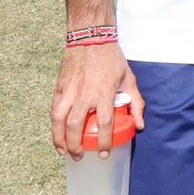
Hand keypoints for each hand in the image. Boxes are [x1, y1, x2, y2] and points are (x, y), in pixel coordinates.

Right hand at [50, 43, 143, 159]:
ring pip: (59, 121)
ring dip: (59, 140)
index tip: (104, 153)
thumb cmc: (111, 59)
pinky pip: (53, 111)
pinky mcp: (59, 88)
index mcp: (104, 92)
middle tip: (80, 156)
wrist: (90, 38)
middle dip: (76, 146)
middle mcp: (84, 94)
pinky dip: (53, 126)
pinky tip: (57, 135)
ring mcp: (69, 91)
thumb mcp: (129, 79)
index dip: (103, 141)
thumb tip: (140, 125)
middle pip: (75, 126)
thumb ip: (136, 102)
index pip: (104, 123)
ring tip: (64, 152)